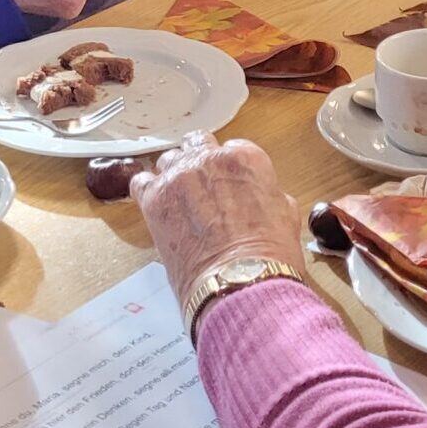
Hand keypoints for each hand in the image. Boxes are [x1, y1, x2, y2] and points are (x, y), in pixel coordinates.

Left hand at [131, 133, 304, 311]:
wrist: (239, 284)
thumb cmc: (266, 256)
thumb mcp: (285, 216)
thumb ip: (269, 195)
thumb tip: (261, 199)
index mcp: (245, 158)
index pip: (233, 147)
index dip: (230, 168)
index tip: (228, 182)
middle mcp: (209, 159)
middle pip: (198, 143)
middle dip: (200, 161)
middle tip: (202, 183)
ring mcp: (178, 177)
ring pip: (169, 160)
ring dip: (175, 175)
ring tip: (180, 199)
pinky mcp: (154, 199)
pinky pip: (141, 182)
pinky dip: (147, 190)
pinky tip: (155, 202)